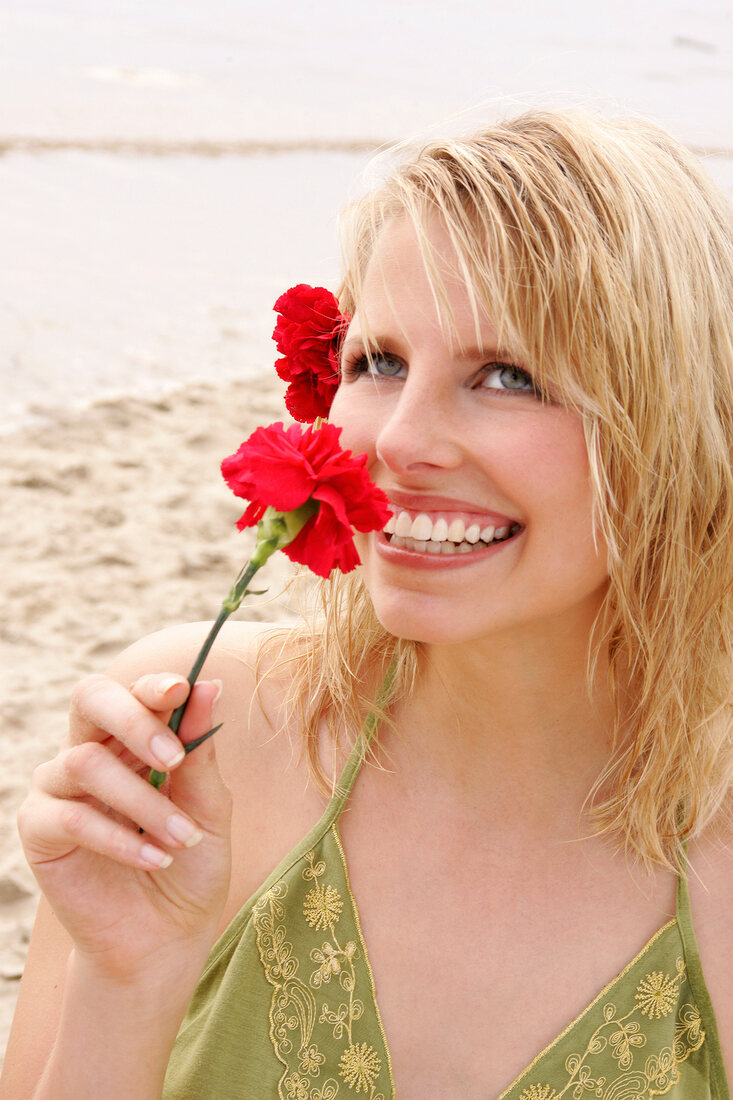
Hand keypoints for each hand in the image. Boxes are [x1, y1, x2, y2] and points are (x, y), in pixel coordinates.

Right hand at [17, 673, 231, 983]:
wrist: (167, 938)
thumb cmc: (191, 865)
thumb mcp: (209, 806)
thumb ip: (201, 750)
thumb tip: (209, 685)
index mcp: (133, 739)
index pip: (131, 691)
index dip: (151, 685)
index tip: (181, 689)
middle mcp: (90, 752)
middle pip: (90, 700)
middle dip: (134, 720)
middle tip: (174, 757)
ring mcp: (59, 790)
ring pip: (85, 763)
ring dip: (142, 801)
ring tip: (182, 837)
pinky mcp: (39, 832)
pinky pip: (68, 817)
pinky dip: (117, 838)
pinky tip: (153, 860)